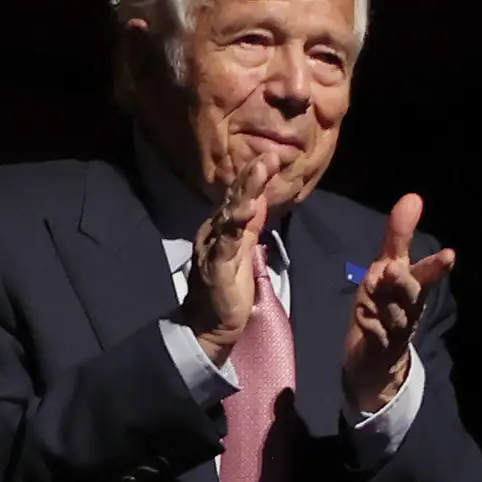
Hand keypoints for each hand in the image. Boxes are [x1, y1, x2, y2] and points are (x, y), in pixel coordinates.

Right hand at [182, 137, 275, 365]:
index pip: (238, 197)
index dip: (253, 177)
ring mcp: (213, 250)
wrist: (210, 324)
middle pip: (233, 201)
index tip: (271, 157)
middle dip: (250, 178)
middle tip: (267, 157)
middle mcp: (214, 233)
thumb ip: (251, 224)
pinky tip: (245, 215)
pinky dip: (234, 231)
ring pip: (230, 218)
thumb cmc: (228, 287)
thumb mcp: (243, 249)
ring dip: (244, 195)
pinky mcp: (216, 270)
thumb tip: (260, 196)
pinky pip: (224, 248)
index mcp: (222, 228)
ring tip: (258, 176)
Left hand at [341, 190, 457, 415]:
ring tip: (373, 282)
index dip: (436, 267)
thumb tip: (413, 197)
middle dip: (404, 281)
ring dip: (384, 300)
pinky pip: (376, 337)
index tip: (450, 255)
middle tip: (392, 267)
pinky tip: (363, 315)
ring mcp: (394, 330)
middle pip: (411, 295)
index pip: (426, 274)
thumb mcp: (387, 268)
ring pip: (393, 315)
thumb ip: (399, 236)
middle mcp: (408, 309)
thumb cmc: (385, 306)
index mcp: (414, 288)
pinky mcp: (378, 349)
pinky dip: (371, 326)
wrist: (376, 360)